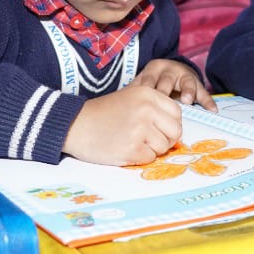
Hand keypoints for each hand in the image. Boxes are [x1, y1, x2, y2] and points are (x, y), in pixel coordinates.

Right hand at [62, 83, 182, 164]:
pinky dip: (139, 158)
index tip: (160, 130)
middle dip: (166, 140)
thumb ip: (153, 108)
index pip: (177, 113)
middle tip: (149, 141)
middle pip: (175, 132)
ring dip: (151, 150)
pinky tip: (124, 149)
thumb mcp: (130, 97)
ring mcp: (140, 129)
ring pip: (163, 147)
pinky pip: (149, 158)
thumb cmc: (102, 113)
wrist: (76, 124)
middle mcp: (147, 109)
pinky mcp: (132, 148)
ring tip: (132, 142)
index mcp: (148, 94)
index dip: (171, 125)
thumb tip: (175, 128)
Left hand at [135, 59, 215, 109]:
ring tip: (187, 101)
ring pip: (187, 82)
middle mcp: (171, 69)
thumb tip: (115, 105)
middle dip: (165, 91)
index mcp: (154, 68)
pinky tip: (212, 111)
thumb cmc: (153, 82)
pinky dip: (207, 102)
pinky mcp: (198, 84)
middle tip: (163, 102)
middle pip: (168, 80)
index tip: (143, 102)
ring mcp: (186, 75)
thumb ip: (133, 92)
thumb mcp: (142, 82)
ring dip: (187, 91)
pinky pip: (204, 93)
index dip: (146, 90)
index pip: (149, 79)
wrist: (171, 70)